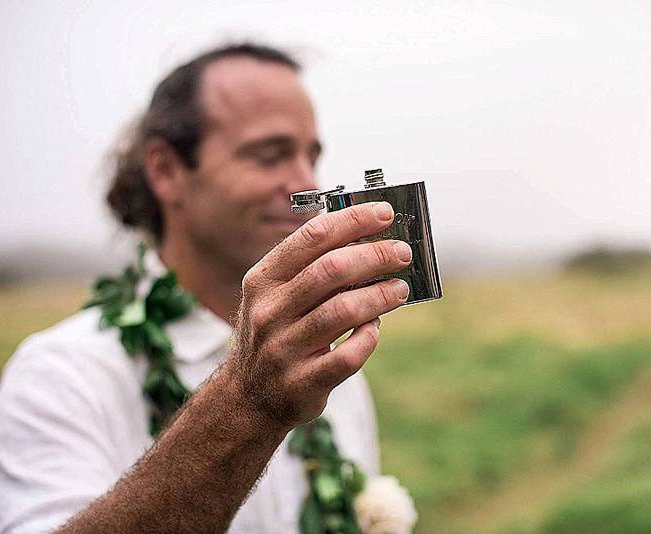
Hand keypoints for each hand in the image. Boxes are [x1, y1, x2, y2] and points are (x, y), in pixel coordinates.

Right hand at [230, 201, 411, 428]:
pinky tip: (375, 328)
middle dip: (374, 255)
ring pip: (343, 311)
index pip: (311, 238)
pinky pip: (348, 355)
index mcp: (263, 281)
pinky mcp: (303, 383)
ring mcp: (284, 349)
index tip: (384, 213)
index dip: (352, 221)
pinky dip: (369, 337)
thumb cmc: (277, 333)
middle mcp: (269, 312)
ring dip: (380, 295)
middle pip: (331, 270)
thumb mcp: (277, 296)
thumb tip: (366, 237)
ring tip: (400, 289)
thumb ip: (312, 269)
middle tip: (401, 253)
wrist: (249, 397)